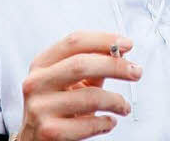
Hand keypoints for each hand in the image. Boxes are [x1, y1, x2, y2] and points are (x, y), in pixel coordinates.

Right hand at [17, 31, 140, 140]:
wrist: (33, 140)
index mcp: (41, 64)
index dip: (104, 39)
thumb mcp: (69, 80)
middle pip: (81, 64)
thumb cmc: (57, 105)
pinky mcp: (49, 132)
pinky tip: (110, 121)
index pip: (74, 42)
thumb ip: (92, 63)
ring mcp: (40, 108)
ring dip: (116, 100)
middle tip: (136, 72)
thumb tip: (121, 50)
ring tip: (124, 106)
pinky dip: (106, 122)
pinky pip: (88, 124)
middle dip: (115, 66)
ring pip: (90, 97)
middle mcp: (36, 83)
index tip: (127, 44)